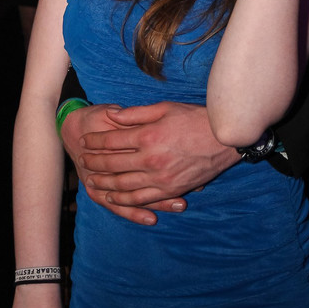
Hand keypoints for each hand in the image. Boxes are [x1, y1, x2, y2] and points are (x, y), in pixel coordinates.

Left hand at [62, 102, 239, 224]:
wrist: (225, 140)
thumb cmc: (195, 118)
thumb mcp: (165, 108)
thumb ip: (136, 114)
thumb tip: (112, 116)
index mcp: (148, 136)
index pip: (112, 141)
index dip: (95, 141)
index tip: (85, 140)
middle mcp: (151, 160)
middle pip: (112, 165)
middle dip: (94, 162)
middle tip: (83, 161)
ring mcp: (160, 178)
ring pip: (123, 185)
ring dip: (104, 183)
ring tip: (91, 180)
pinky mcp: (170, 190)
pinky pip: (141, 199)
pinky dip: (123, 199)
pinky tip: (113, 196)